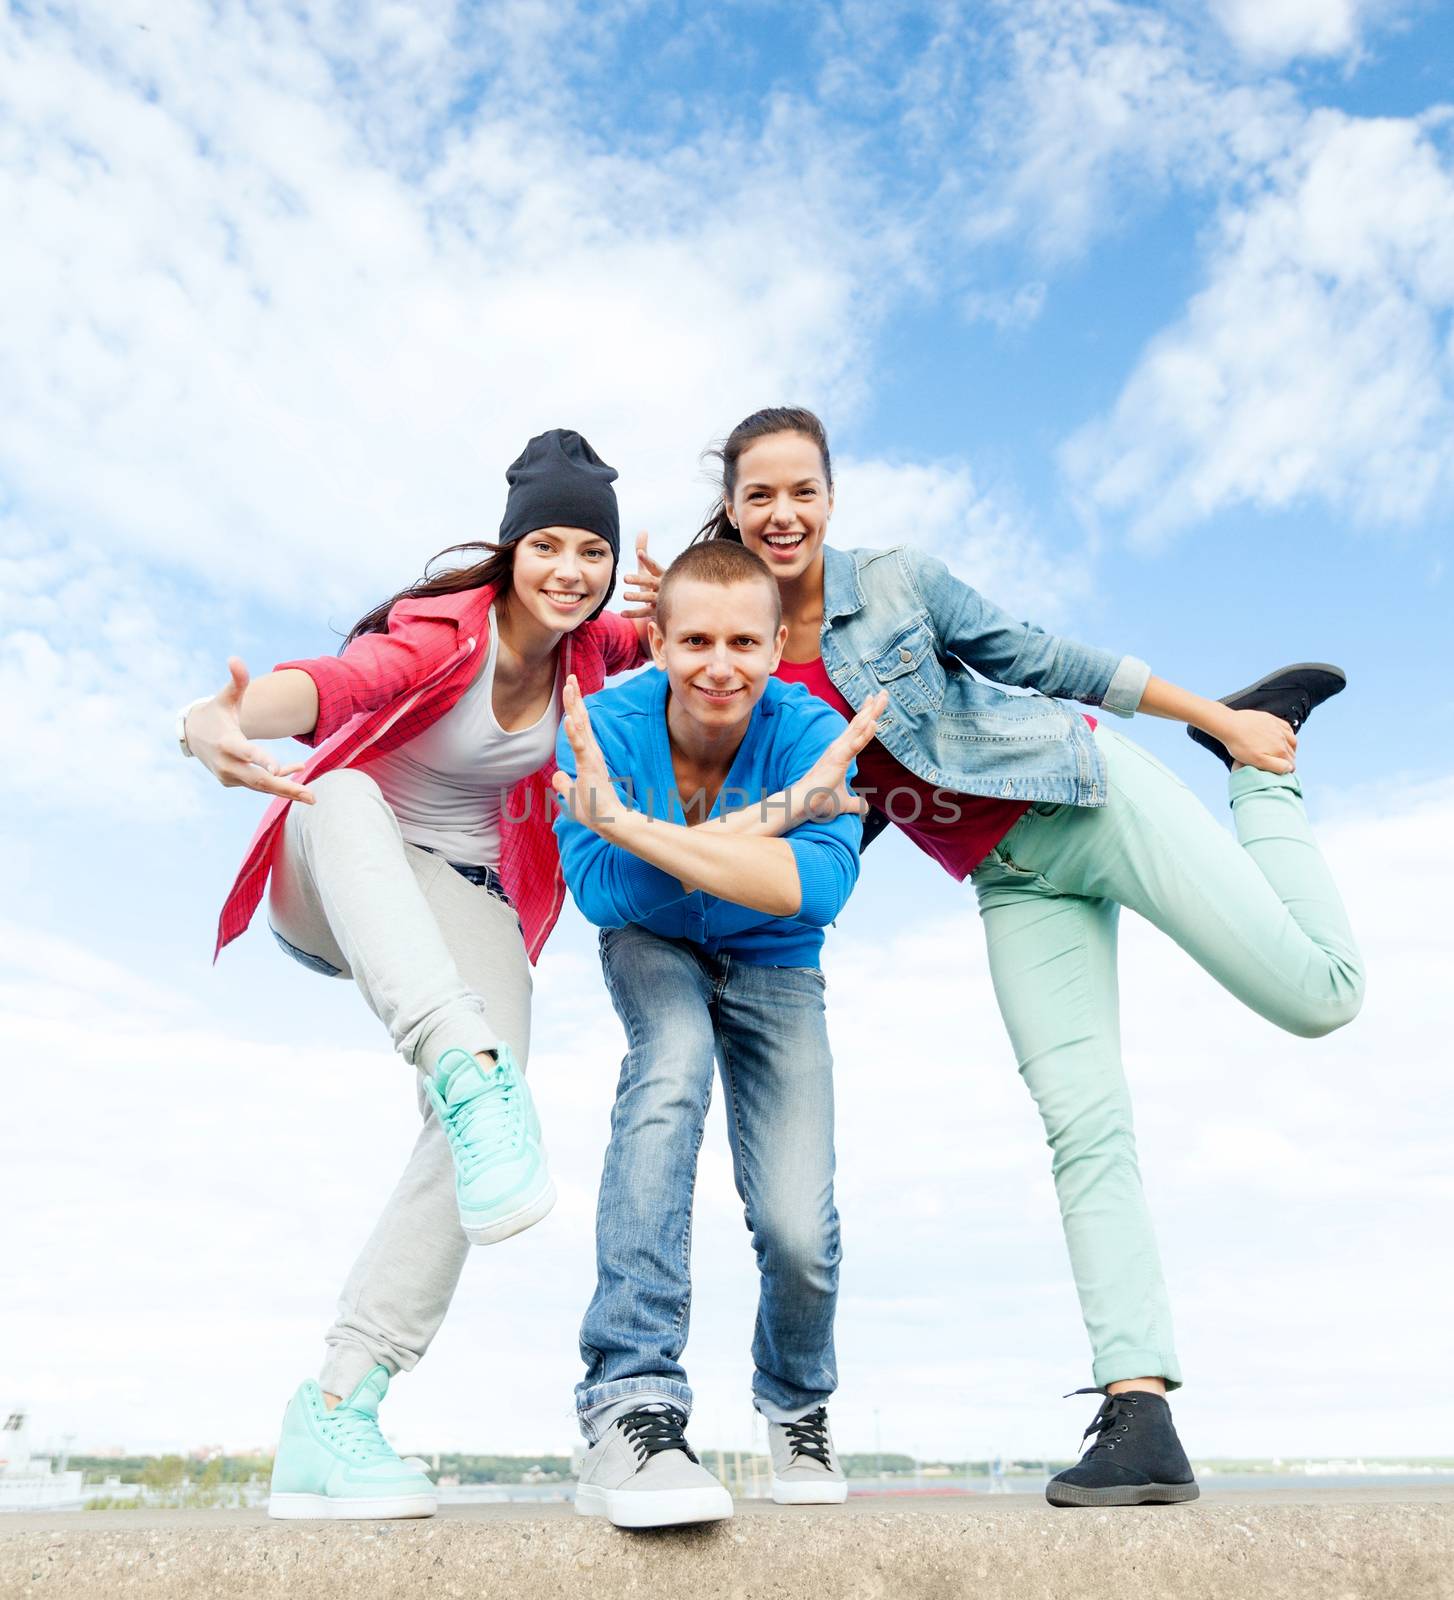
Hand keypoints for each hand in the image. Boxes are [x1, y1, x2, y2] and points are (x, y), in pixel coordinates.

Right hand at [185, 658, 313, 802]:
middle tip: (311, 797)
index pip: (245, 752)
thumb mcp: (226, 697)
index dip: (261, 759)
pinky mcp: (232, 782)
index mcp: (227, 742)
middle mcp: (227, 764)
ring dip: (287, 790)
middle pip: (259, 779)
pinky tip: (297, 770)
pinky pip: (259, 783)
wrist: (194, 735)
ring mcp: (229, 776)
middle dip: (286, 788)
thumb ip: (236, 682)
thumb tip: (235, 659)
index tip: (276, 768)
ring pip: (261, 786)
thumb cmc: (217, 713)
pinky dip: (279, 779)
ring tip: (311, 797)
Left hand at [551, 675, 620, 833]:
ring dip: (574, 706)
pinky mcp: (590, 766)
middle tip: (570, 676)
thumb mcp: (572, 796)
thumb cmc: (595, 810)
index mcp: (588, 755)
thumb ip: (565, 784)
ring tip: (569, 686)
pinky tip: (568, 718)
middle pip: (581, 719)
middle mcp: (591, 752)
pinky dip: (573, 732)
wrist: (609, 822)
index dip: (575, 706)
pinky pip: (580, 746)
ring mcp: (591, 757)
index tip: (570, 687)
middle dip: (575, 697)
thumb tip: (557, 777)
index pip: (580, 726)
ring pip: (580, 726)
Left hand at [619, 530, 662, 619]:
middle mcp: (663, 586)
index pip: (654, 566)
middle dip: (639, 580)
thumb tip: (642, 530)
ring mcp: (661, 599)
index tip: (639, 553)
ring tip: (624, 595)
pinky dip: (633, 613)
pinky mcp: (656, 611)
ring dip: (637, 597)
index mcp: (662, 573)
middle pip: (651, 582)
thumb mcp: (649, 567)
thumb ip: (644, 551)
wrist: (670, 604)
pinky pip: (644, 612)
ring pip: (648, 598)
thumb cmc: (656, 581)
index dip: (647, 560)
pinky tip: (622, 613)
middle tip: (624, 577)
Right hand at [794, 691, 888, 822]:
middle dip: (872, 707)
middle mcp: (838, 748)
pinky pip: (854, 744)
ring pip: (858, 728)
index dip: (866, 715)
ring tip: (881, 697)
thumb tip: (866, 808)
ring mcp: (838, 752)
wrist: (803, 806)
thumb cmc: (818, 800)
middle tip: (883, 692)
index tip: (873, 701)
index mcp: (840, 754)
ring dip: (871, 712)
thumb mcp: (844, 803)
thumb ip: (856, 804)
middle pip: (859, 723)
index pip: (856, 730)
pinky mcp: (837, 760)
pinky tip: (874, 723)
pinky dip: (864, 733)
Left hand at [1220, 708, 1297, 772]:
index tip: (1282, 772)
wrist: (1229, 724)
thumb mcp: (1257, 761)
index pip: (1290, 764)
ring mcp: (1278, 728)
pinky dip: (1289, 734)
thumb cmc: (1240, 745)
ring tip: (1286, 752)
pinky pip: (1287, 727)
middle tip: (1281, 764)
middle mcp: (1283, 738)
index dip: (1287, 770)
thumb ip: (1275, 766)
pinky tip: (1284, 736)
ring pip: (1292, 740)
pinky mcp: (1272, 719)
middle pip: (1292, 753)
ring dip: (1292, 748)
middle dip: (1289, 760)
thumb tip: (1290, 768)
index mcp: (1280, 750)